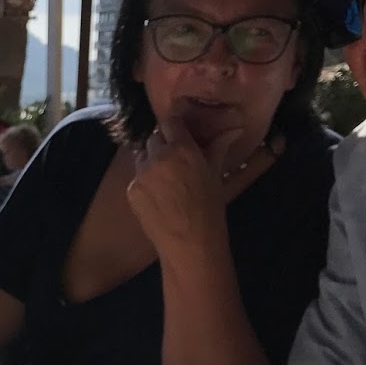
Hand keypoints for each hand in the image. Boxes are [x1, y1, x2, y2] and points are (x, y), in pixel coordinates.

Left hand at [126, 116, 240, 261]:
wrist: (189, 242)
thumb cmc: (209, 208)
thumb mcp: (215, 174)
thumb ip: (218, 147)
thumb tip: (234, 128)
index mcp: (181, 148)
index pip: (171, 122)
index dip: (175, 128)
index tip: (181, 135)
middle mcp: (157, 156)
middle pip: (154, 138)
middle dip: (164, 145)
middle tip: (175, 161)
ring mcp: (140, 174)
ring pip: (143, 157)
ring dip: (152, 162)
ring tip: (166, 181)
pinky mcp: (131, 190)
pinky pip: (136, 178)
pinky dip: (145, 182)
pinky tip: (158, 197)